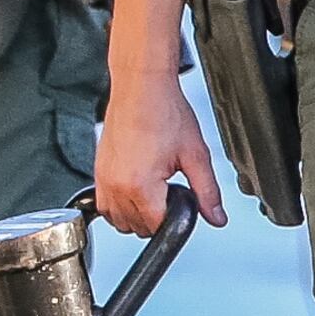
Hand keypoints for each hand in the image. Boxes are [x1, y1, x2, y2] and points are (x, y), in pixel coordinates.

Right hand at [90, 77, 223, 237]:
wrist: (141, 87)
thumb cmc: (164, 112)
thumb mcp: (195, 155)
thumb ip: (207, 192)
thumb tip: (216, 217)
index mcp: (141, 185)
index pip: (157, 227)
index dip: (174, 217)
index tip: (181, 199)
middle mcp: (117, 186)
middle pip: (137, 228)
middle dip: (157, 216)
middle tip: (170, 189)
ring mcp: (104, 179)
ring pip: (118, 221)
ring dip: (136, 215)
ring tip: (154, 190)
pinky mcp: (98, 171)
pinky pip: (104, 205)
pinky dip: (119, 204)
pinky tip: (136, 188)